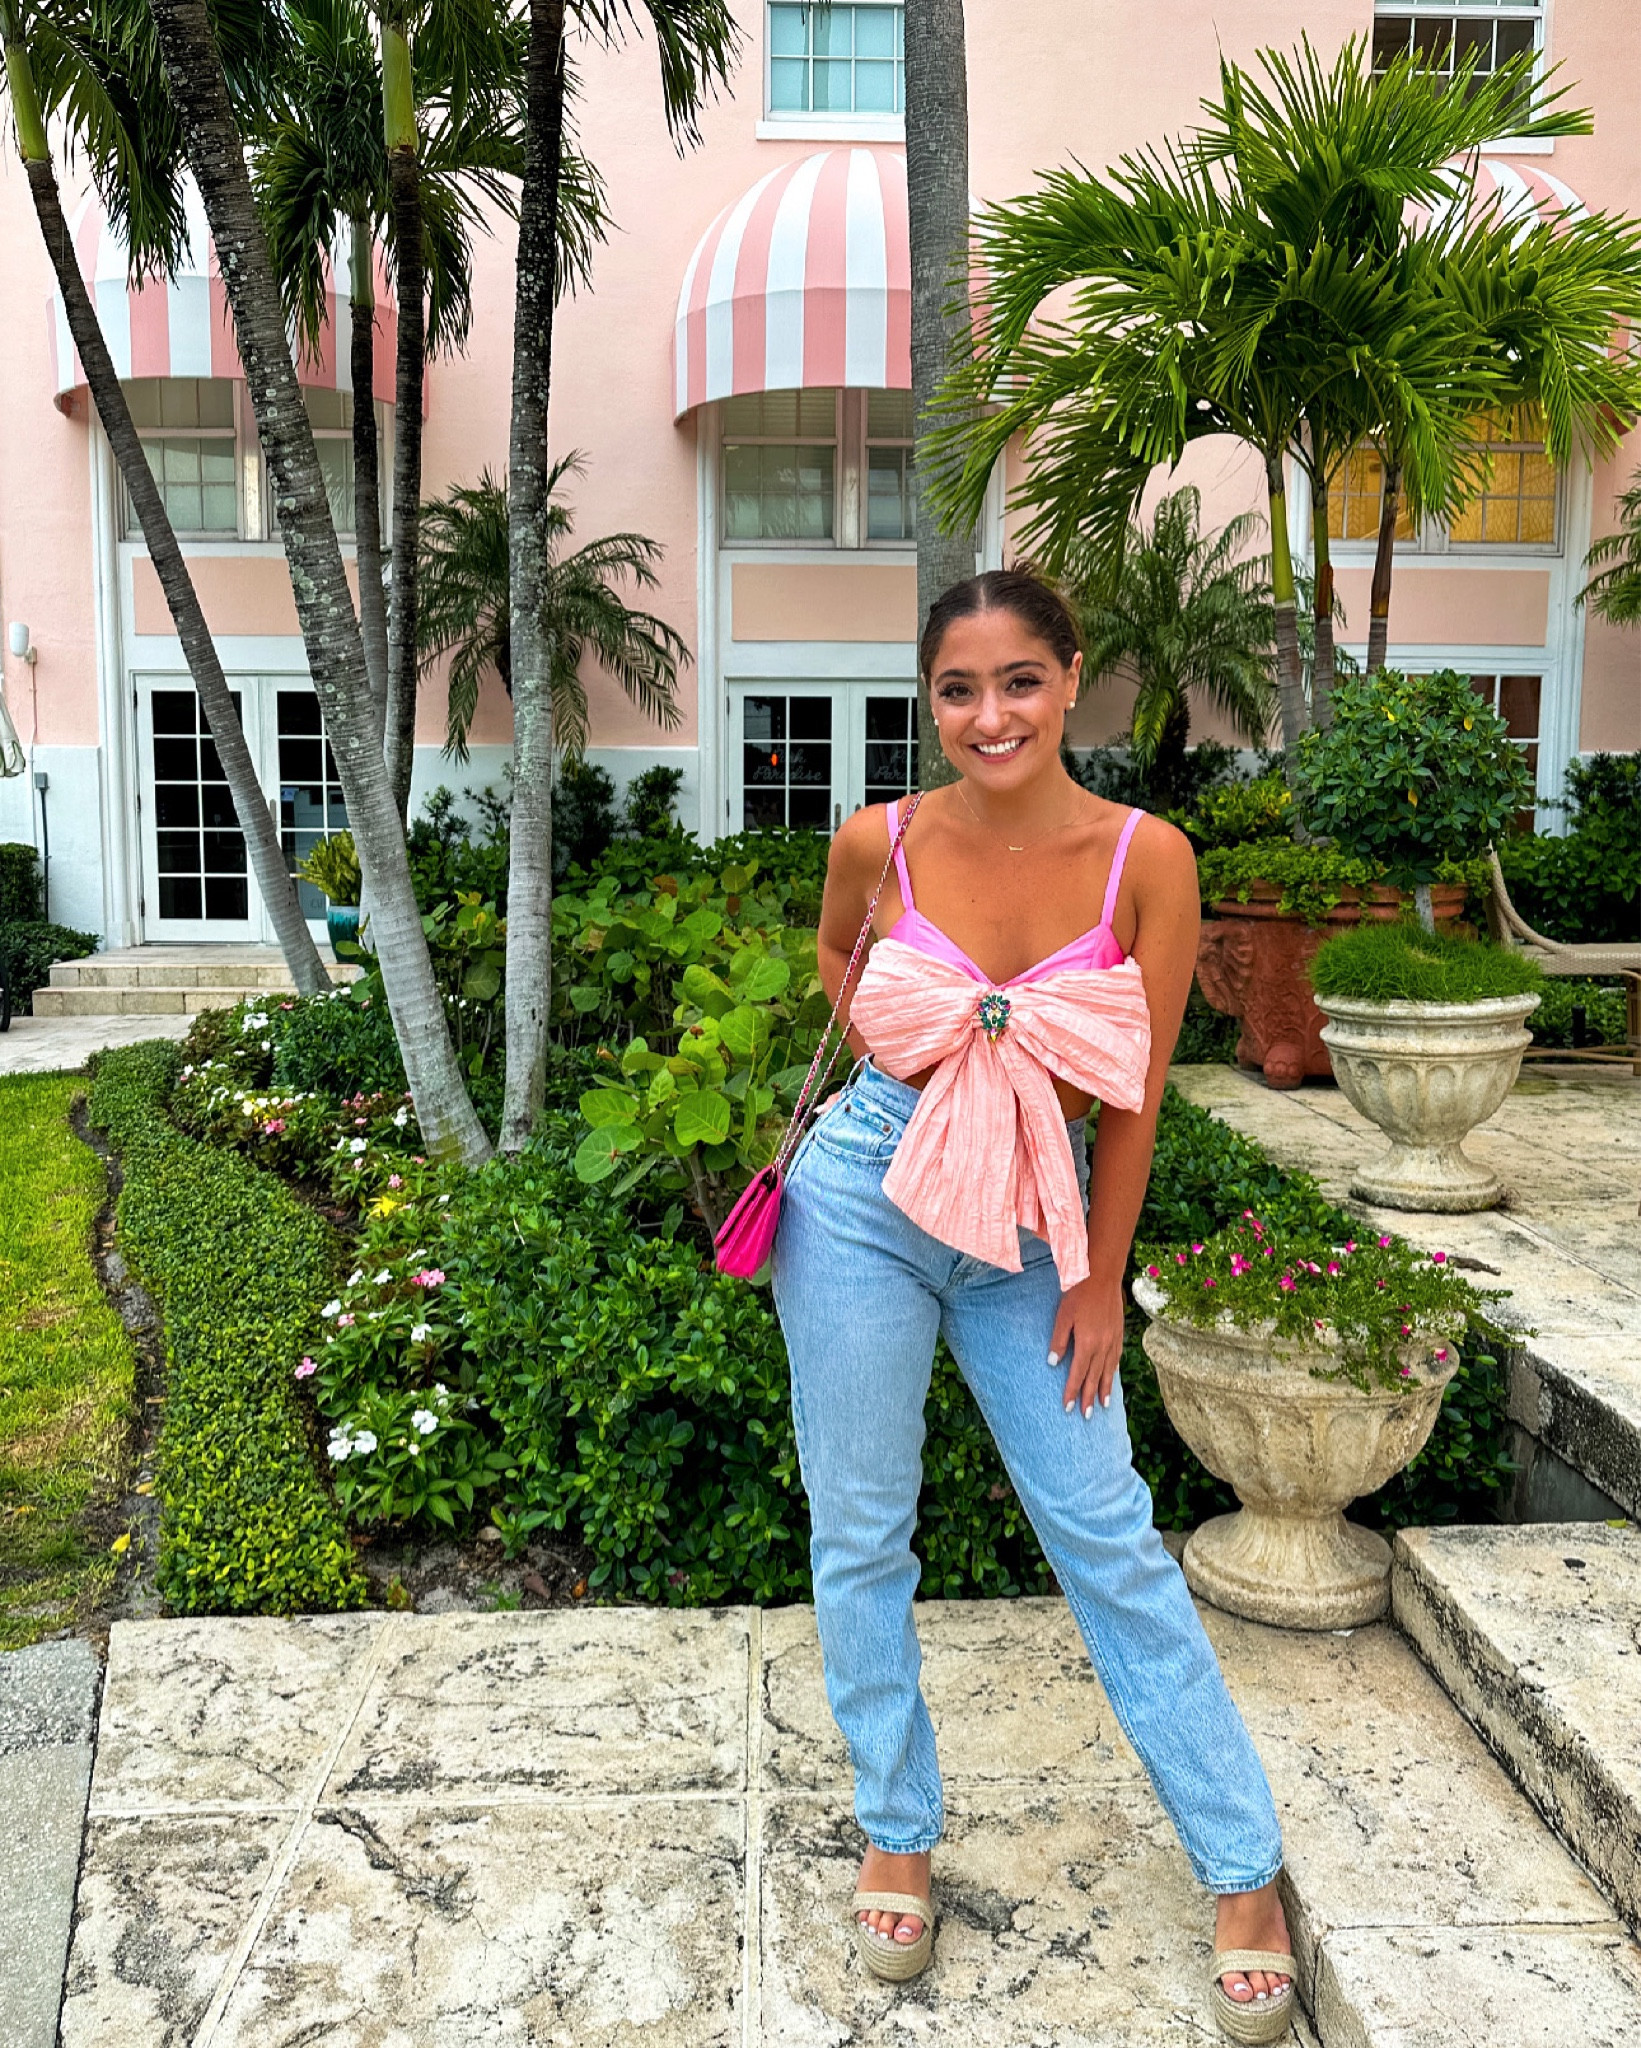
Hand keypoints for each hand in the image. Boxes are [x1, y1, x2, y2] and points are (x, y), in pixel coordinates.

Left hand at [1049, 1275, 1124, 1417]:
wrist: (1103, 1275)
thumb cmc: (1079, 1293)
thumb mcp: (1063, 1316)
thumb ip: (1059, 1341)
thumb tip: (1053, 1363)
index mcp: (1087, 1343)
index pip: (1078, 1374)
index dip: (1072, 1392)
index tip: (1068, 1408)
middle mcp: (1103, 1346)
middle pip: (1095, 1377)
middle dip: (1090, 1397)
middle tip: (1087, 1416)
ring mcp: (1113, 1340)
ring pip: (1108, 1371)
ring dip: (1105, 1389)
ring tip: (1103, 1405)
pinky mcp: (1119, 1333)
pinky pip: (1116, 1358)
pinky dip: (1113, 1371)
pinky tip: (1111, 1377)